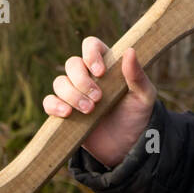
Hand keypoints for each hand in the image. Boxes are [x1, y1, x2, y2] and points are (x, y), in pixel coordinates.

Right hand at [43, 37, 157, 168]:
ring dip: (72, 94)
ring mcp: (74, 93)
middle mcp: (87, 76)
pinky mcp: (64, 112)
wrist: (126, 147)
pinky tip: (67, 113)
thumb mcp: (144, 96)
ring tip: (89, 110)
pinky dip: (54, 105)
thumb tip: (129, 51)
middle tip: (98, 98)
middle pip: (72, 64)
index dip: (91, 54)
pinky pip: (49, 102)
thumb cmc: (137, 116)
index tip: (100, 72)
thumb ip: (137, 76)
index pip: (91, 45)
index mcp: (106, 65)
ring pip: (60, 82)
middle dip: (82, 80)